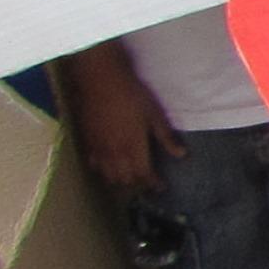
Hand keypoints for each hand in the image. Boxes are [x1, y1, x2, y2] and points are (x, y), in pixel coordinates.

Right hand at [59, 44, 179, 191]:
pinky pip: (94, 164)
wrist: (101, 82)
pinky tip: (108, 167)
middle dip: (137, 184)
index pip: (144, 175)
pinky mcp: (88, 141)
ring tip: (130, 178)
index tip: (161, 187)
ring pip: (108, 175)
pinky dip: (102, 170)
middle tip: (147, 182)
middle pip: (125, 179)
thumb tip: (181, 155)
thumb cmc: (132, 95)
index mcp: (134, 147)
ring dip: (120, 180)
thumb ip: (166, 137)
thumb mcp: (155, 115)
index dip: (153, 184)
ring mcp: (99, 149)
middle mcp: (115, 153)